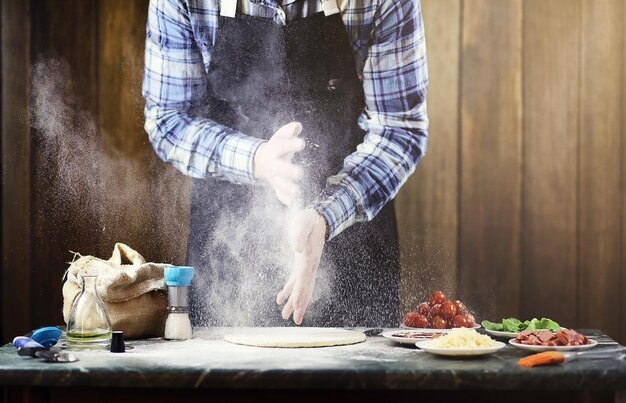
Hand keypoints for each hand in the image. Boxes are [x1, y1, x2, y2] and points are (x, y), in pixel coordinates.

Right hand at [253, 122, 304, 207]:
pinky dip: (286, 200)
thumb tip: (298, 126)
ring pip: (281, 184)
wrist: (261, 161)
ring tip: (298, 193)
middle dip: (289, 171)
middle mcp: (274, 165)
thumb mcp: (280, 136)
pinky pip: (280, 194)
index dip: (292, 145)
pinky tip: (294, 204)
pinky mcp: (277, 187)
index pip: (283, 146)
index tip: (302, 144)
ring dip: (288, 189)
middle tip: (300, 173)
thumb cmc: (277, 147)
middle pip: (281, 168)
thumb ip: (289, 131)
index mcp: (275, 150)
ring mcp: (275, 177)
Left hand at [276, 209, 326, 324]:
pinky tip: (279, 300)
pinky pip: (295, 280)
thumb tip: (296, 249)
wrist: (317, 216)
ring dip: (293, 302)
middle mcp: (310, 265)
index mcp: (310, 257)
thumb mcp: (303, 223)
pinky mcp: (301, 263)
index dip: (300, 292)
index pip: (304, 278)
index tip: (296, 306)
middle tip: (297, 321)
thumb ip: (299, 235)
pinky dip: (288, 290)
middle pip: (305, 288)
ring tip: (285, 316)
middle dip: (300, 304)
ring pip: (300, 287)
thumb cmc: (308, 219)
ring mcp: (306, 265)